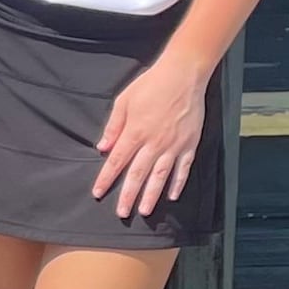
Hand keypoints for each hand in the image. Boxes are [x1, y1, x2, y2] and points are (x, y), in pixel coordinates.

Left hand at [93, 45, 210, 216]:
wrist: (182, 76)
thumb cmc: (151, 85)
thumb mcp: (124, 101)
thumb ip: (114, 126)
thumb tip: (103, 147)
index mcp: (135, 132)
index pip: (117, 161)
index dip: (106, 178)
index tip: (98, 192)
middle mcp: (154, 143)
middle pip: (137, 174)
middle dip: (128, 195)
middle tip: (121, 213)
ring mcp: (173, 145)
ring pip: (160, 176)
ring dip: (151, 196)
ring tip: (144, 211)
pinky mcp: (189, 144)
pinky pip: (183, 169)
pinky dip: (178, 183)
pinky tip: (172, 196)